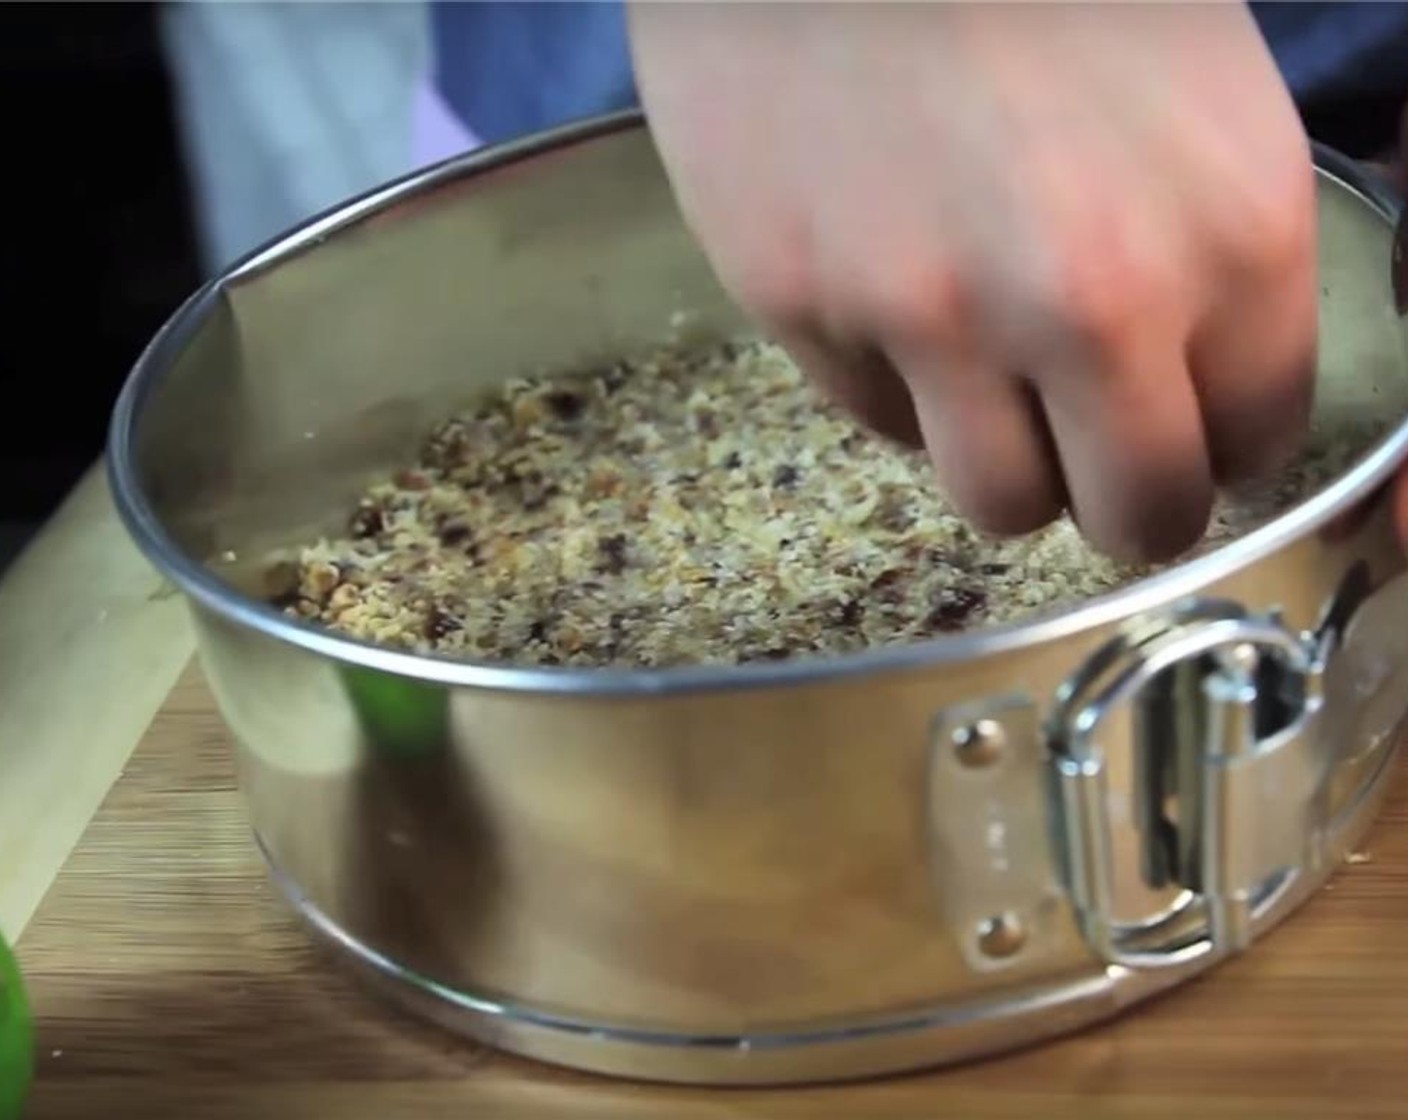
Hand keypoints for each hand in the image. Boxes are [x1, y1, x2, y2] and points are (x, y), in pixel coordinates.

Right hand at [629, 2, 1316, 561]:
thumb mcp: (1196, 81)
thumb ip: (1213, 250)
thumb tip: (1188, 379)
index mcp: (1230, 226)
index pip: (1253, 438)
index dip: (1213, 446)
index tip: (1178, 430)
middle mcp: (1088, 295)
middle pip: (1135, 512)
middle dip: (1122, 500)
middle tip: (1088, 456)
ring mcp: (930, 308)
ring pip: (1000, 503)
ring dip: (1007, 464)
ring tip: (984, 385)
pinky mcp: (801, 303)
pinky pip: (876, 420)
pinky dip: (896, 385)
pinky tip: (889, 289)